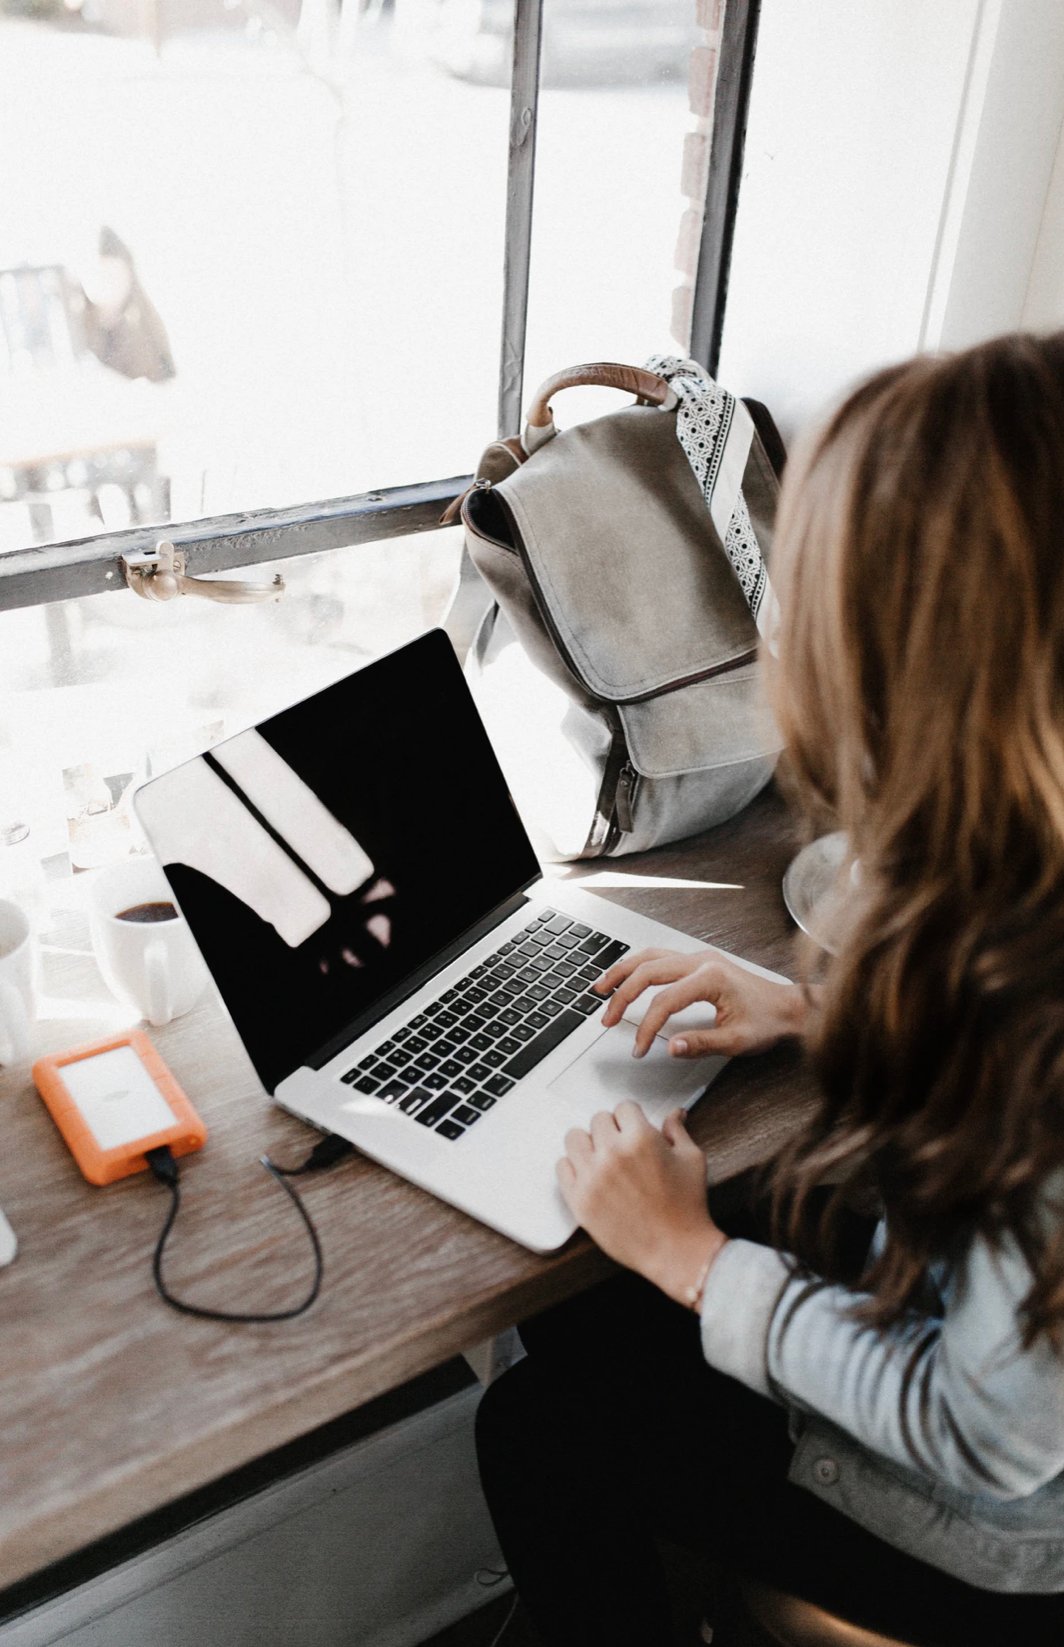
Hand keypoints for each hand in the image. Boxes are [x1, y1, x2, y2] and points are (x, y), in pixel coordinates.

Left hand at [556, 1103, 725, 1306]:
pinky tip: (590, 1175)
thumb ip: (677, 1131)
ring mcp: (592, 1177)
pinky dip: (574, 1167)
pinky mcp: (579, 1199)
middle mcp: (612, 1154)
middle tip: (622, 1147)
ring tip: (602, 1158)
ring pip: (574, 1138)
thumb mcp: (691, 1160)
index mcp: (641, 1139)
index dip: (632, 1118)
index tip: (634, 1129)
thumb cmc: (687, 1207)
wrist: (676, 1250)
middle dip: (612, 1130)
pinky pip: (562, 1167)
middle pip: (598, 1120)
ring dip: (589, 1144)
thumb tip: (675, 1113)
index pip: (623, 1107)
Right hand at [596, 946, 806, 1059]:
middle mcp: (702, 961)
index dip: (646, 1027)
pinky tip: (627, 977)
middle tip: (607, 1019)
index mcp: (710, 978)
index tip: (639, 1048)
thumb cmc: (768, 1022)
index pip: (664, 1001)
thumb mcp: (737, 1041)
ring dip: (623, 972)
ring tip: (601, 989)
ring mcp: (699, 957)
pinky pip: (660, 957)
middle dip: (622, 996)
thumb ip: (701, 1044)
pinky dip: (638, 966)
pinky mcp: (699, 961)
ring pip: (650, 956)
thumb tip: (670, 1047)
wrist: (789, 1007)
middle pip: (648, 971)